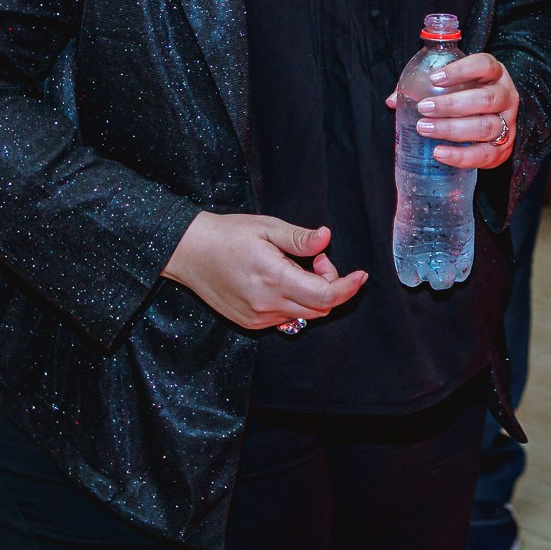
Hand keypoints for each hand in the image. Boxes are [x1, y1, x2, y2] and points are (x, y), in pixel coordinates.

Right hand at [161, 213, 366, 330]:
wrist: (190, 253)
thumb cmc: (228, 235)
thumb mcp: (267, 228)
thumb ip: (299, 238)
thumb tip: (326, 238)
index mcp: (274, 280)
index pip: (326, 295)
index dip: (348, 286)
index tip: (360, 274)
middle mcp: (267, 305)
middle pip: (321, 309)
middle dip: (331, 285)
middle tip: (316, 260)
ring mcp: (257, 317)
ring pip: (305, 315)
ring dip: (313, 295)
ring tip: (298, 267)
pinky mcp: (250, 322)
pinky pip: (286, 318)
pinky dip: (296, 303)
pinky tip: (284, 281)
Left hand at [386, 51, 519, 169]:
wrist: (493, 125)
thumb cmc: (468, 98)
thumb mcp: (454, 86)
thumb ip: (424, 87)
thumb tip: (393, 101)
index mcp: (495, 74)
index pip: (484, 65)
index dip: (461, 70)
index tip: (435, 78)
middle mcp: (506, 96)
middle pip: (485, 99)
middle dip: (451, 105)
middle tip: (424, 108)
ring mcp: (508, 123)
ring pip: (485, 126)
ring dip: (452, 129)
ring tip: (425, 129)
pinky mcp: (502, 149)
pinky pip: (483, 154)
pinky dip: (459, 156)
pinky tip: (439, 152)